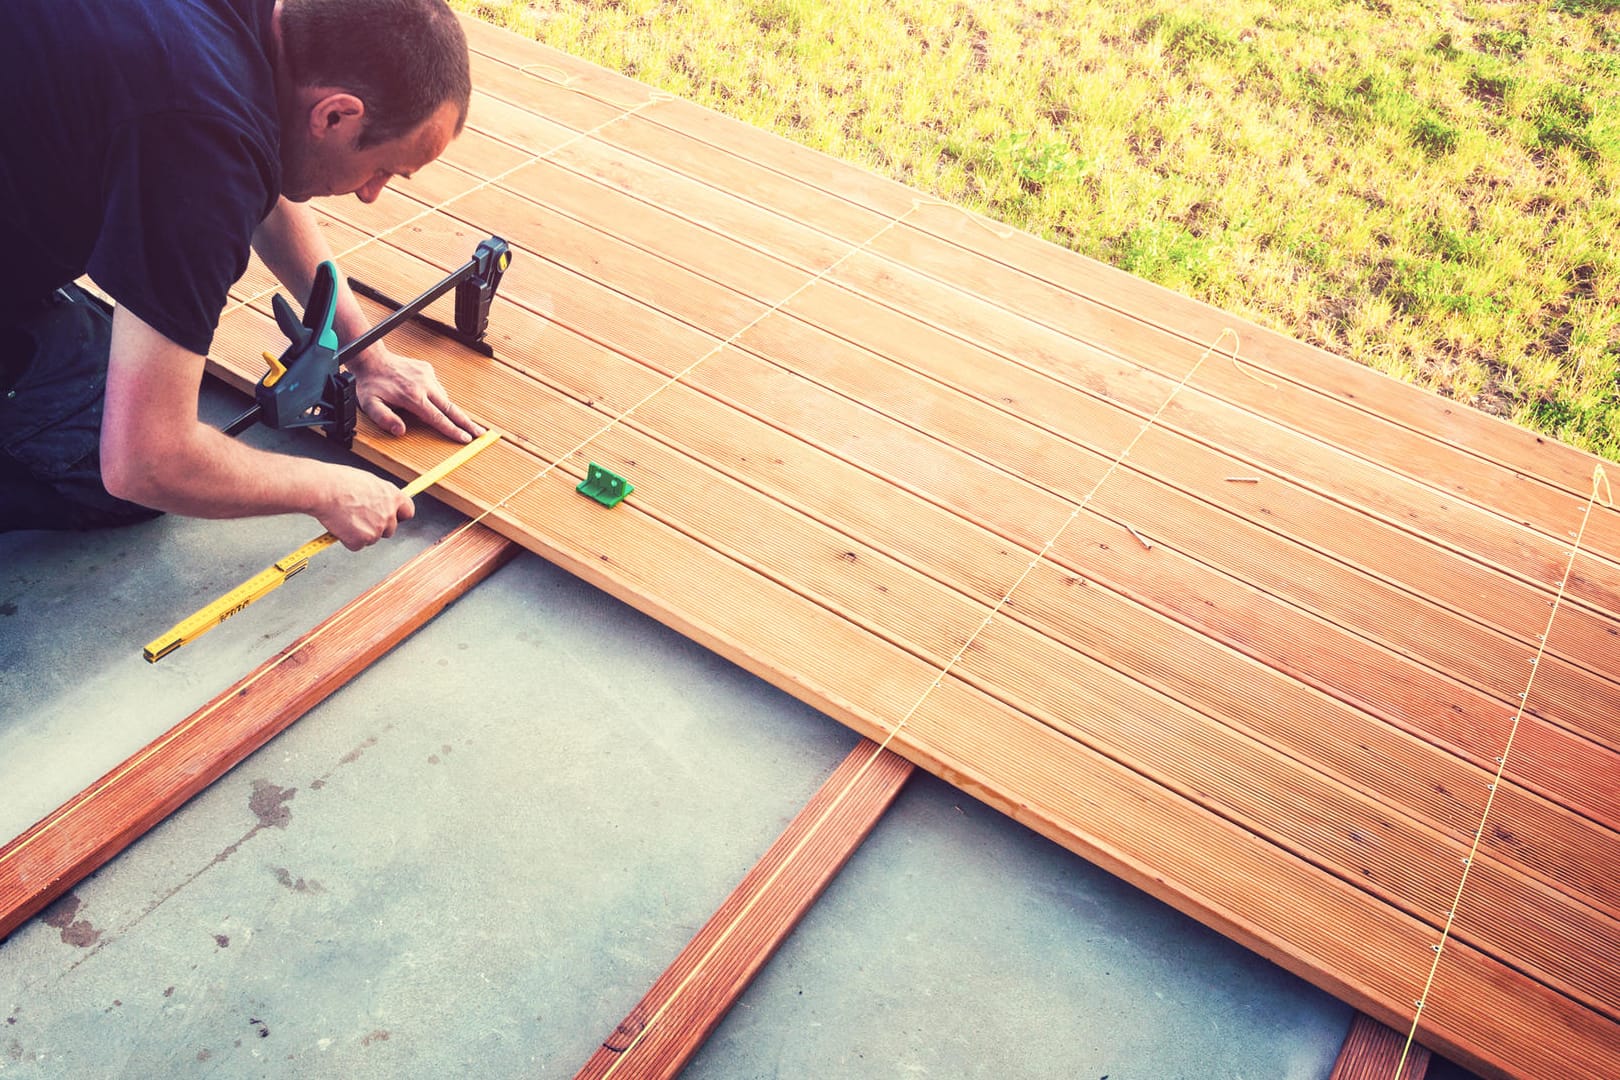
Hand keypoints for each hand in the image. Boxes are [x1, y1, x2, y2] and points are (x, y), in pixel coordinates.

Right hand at [315, 468, 414, 549]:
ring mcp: (376, 529)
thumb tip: (378, 502)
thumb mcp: (367, 482)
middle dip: (376, 527)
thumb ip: (378, 495)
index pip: (407, 511)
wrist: (323, 489)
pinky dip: (347, 539)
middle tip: (359, 518)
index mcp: (392, 496)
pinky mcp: (362, 540)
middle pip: (390, 529)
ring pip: (372, 538)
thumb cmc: (339, 482)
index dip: (398, 515)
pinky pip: (356, 545)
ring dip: (360, 533)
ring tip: (345, 517)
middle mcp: (388, 514)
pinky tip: (339, 525)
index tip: (392, 517)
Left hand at [347, 344, 483, 443]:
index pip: (438, 418)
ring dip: (450, 410)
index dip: (453, 430)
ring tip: (458, 421)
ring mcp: (428, 376)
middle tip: (480, 433)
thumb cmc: (371, 384)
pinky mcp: (428, 369)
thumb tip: (401, 431)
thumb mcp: (370, 405)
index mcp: (413, 397)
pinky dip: (438, 397)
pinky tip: (432, 401)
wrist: (373, 360)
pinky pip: (438, 387)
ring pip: (444, 398)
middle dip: (467, 422)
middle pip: (451, 408)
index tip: (465, 438)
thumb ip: (385, 419)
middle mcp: (424, 385)